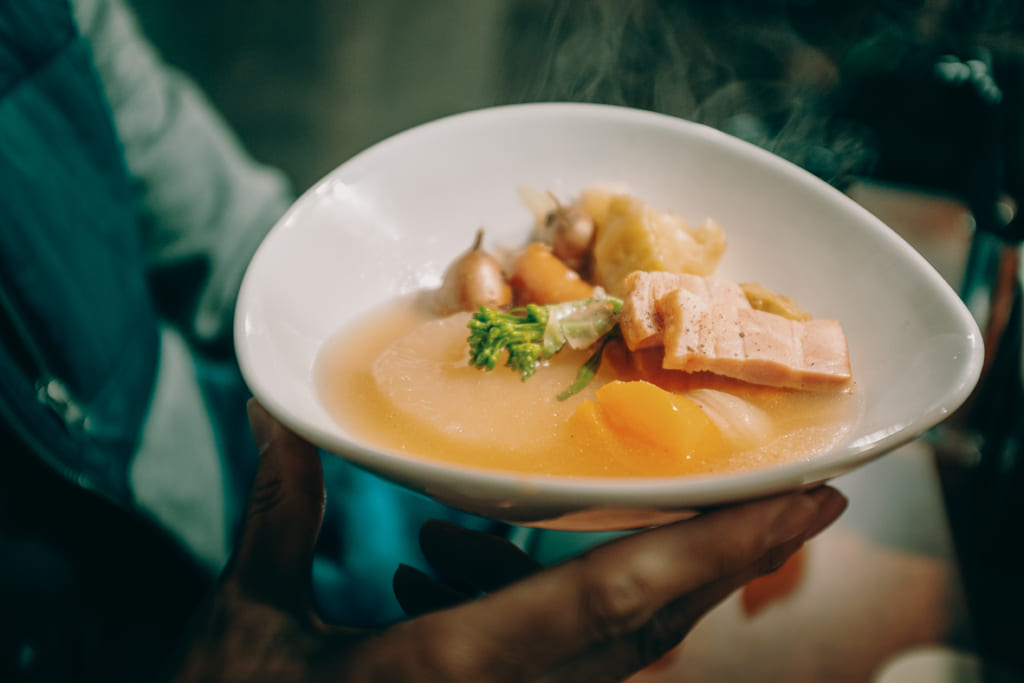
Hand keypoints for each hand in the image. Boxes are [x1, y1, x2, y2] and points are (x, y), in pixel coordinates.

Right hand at [164, 400, 845, 682]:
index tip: (808, 499)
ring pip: (623, 647)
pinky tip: (495, 569)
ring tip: (676, 515)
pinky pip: (570, 664)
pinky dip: (574, 606)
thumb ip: (282, 515)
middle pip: (654, 622)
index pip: (616, 596)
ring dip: (662, 575)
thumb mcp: (247, 625)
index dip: (720, 544)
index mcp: (454, 668)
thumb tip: (285, 414)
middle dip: (734, 555)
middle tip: (798, 494)